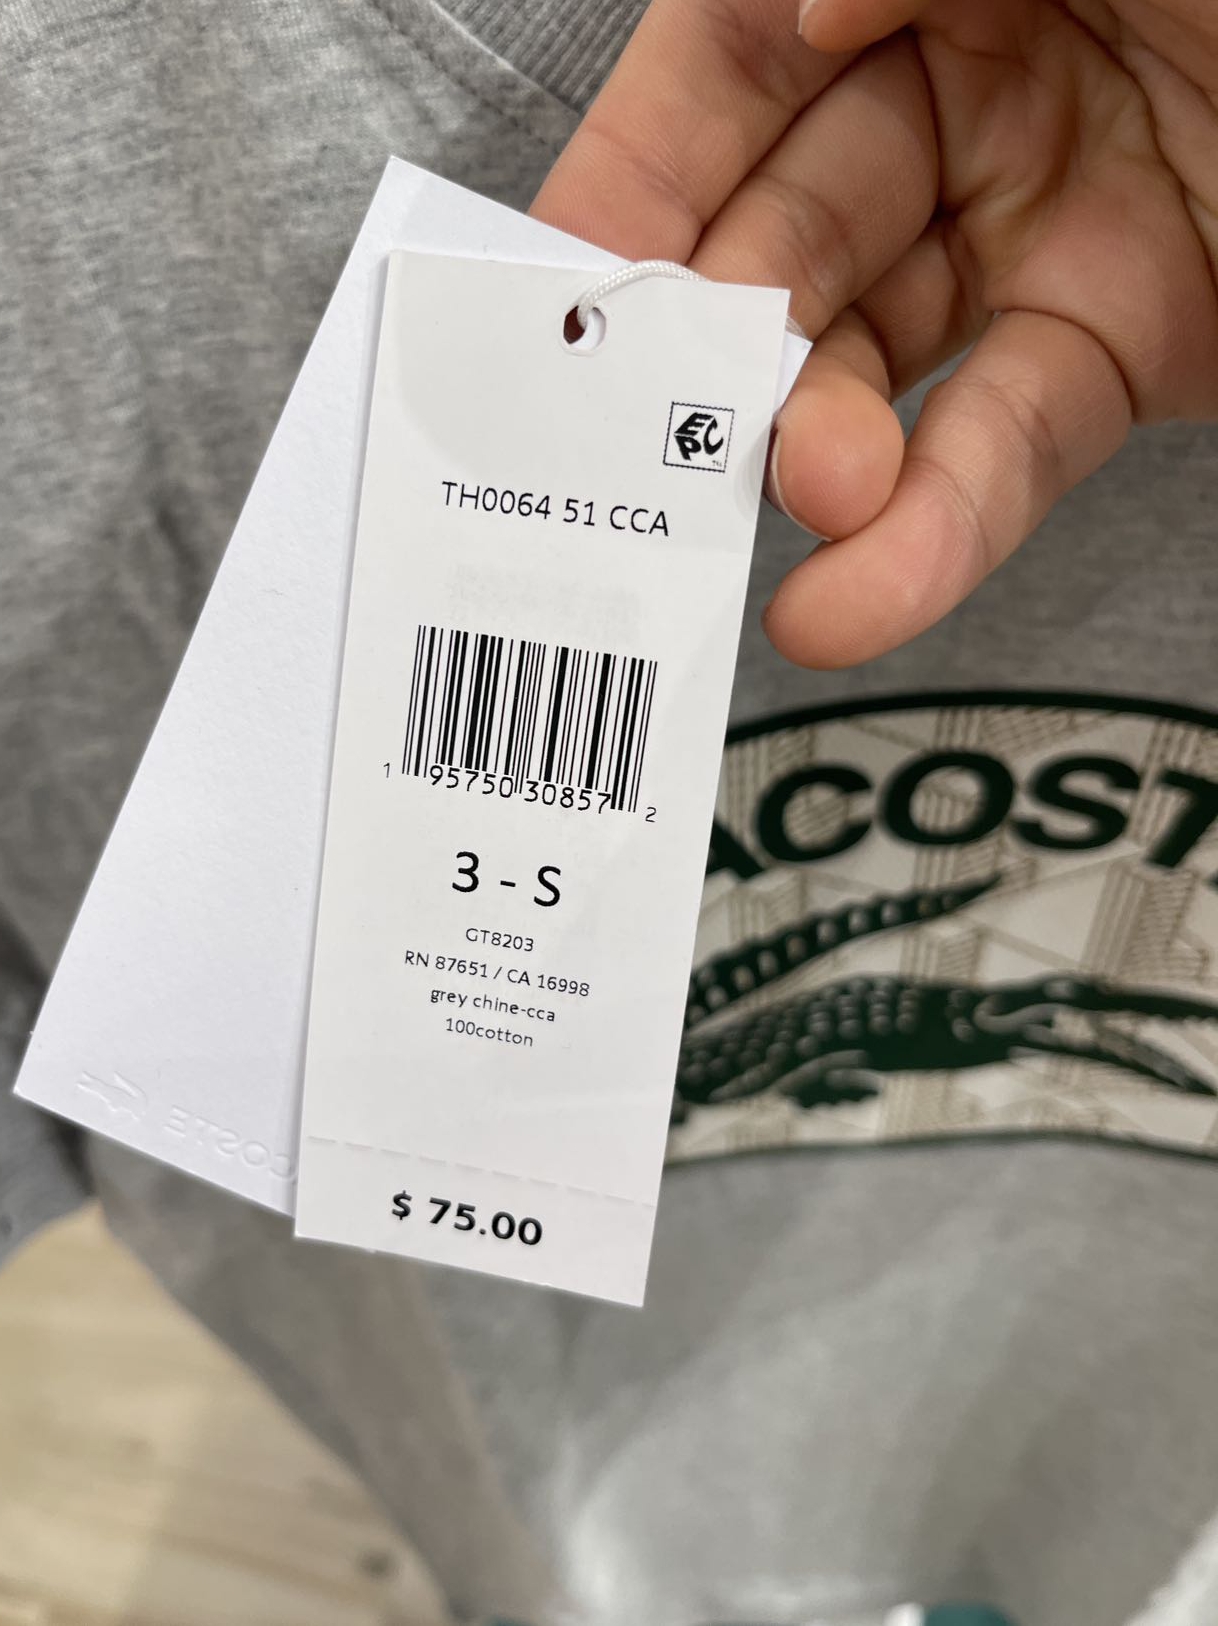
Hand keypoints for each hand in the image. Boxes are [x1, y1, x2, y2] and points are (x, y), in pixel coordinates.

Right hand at [532, 0, 1217, 666]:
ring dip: (821, 460)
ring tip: (795, 533)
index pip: (727, 66)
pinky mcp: (1125, 344)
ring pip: (884, 361)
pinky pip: (1006, 441)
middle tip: (680, 439)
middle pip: (789, 230)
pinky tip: (861, 590)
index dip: (633, 180)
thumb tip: (786, 8)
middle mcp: (972, 72)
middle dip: (728, 343)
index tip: (557, 300)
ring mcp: (1046, 219)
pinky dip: (933, 529)